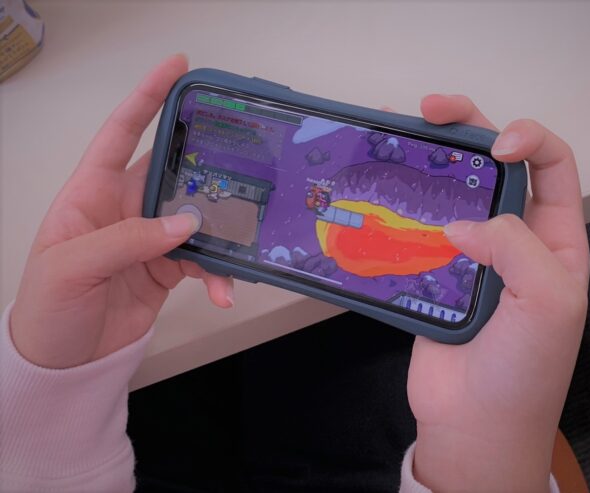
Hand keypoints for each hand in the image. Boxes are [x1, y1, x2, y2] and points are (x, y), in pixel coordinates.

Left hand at [10, 55, 233, 368]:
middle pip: (171, 171)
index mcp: (90, 193)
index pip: (119, 134)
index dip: (146, 98)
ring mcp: (149, 238)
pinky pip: (203, 260)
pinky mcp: (168, 268)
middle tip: (240, 159)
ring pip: (196, 218)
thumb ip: (128, 240)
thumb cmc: (47, 308)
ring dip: (219, 234)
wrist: (64, 362)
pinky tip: (222, 291)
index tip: (176, 69)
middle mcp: (123, 208)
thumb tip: (185, 223)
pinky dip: (218, 274)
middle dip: (204, 164)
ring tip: (236, 249)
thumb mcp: (72, 267)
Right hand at [407, 95, 589, 491]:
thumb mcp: (549, 303)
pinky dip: (395, 207)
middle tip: (429, 111)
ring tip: (393, 134)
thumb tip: (460, 223)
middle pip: (492, 165)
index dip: (528, 139)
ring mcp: (467, 254)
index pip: (552, 165)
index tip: (494, 146)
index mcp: (554, 239)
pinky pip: (413, 229)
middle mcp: (512, 239)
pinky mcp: (429, 272)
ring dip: (422, 160)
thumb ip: (515, 247)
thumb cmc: (525, 372)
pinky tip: (376, 188)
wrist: (474, 424)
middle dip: (465, 128)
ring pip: (446, 191)